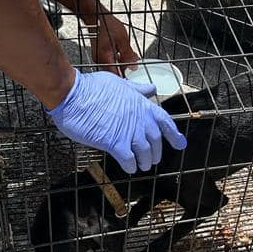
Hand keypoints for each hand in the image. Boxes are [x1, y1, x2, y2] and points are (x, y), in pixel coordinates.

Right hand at [47, 69, 186, 173]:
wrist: (72, 95)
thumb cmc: (92, 87)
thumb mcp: (119, 83)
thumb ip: (137, 89)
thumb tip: (151, 89)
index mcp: (141, 104)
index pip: (165, 121)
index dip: (174, 134)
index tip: (180, 144)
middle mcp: (139, 119)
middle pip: (156, 141)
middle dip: (156, 152)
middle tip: (153, 160)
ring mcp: (128, 131)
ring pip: (145, 152)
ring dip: (144, 161)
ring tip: (142, 166)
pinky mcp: (114, 143)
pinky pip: (129, 159)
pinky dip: (131, 165)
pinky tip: (129, 167)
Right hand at [91, 11, 138, 74]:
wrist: (96, 17)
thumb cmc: (107, 25)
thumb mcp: (123, 40)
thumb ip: (128, 55)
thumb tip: (134, 67)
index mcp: (106, 58)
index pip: (117, 76)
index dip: (126, 77)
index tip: (133, 74)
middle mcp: (99, 61)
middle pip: (115, 72)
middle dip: (125, 68)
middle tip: (134, 61)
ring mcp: (98, 58)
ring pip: (112, 66)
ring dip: (121, 63)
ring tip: (130, 55)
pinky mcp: (98, 55)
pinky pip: (109, 61)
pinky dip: (116, 59)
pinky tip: (122, 52)